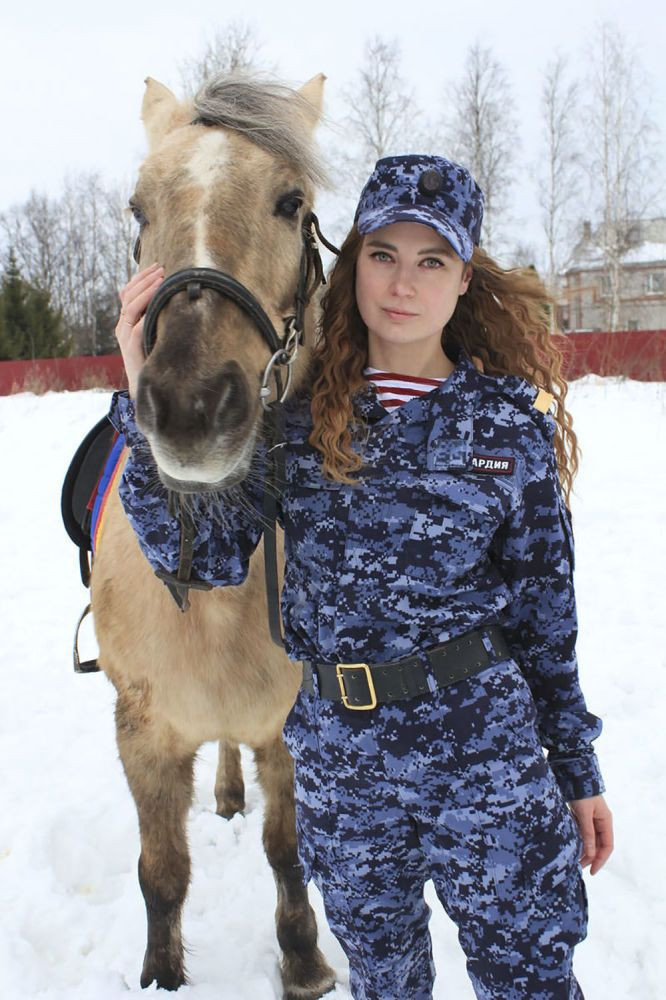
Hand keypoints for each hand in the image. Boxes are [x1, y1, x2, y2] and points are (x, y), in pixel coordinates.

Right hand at [115, 263, 164, 397]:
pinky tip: (158, 300)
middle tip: (160, 268)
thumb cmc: (155, 361)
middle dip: (145, 279)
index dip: (141, 278)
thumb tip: (174, 301)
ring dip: (146, 290)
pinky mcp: (130, 346)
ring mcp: (124, 335)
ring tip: (160, 279)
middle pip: (128, 295)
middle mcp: (122, 326)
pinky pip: (136, 325)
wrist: (146, 388)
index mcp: (127, 322)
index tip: (157, 267)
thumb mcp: (156, 335)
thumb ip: (157, 320)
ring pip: (131, 305)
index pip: (129, 293)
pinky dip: (146, 310)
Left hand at [568, 794, 612, 874]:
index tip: (592, 871)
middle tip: (578, 867)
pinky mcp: (580, 815)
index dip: (601, 860)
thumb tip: (590, 854)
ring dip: (583, 850)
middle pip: (598, 844)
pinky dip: (577, 840)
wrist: (573, 774)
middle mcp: (600, 821)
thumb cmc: (582, 793)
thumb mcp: (585, 814)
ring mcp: (590, 819)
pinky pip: (581, 832)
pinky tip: (570, 847)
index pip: (607, 846)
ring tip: (573, 860)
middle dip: (590, 857)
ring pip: (589, 839)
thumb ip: (587, 833)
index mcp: (606, 821)